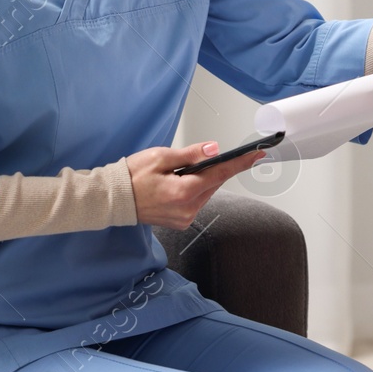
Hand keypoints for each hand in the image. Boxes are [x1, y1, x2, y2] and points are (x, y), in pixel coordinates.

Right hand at [126, 141, 265, 230]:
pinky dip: (195, 189)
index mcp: (183, 192)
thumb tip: (214, 150)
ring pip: (206, 192)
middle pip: (214, 183)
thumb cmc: (132, 176)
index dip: (240, 163)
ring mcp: (184, 218)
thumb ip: (191, 154)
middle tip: (205, 156)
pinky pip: (197, 201)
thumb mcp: (161, 157)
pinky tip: (180, 183)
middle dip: (215, 168)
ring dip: (203, 179)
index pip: (220, 174)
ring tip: (182, 171)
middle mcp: (187, 209)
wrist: (114, 199)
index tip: (257, 155)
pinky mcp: (181, 221)